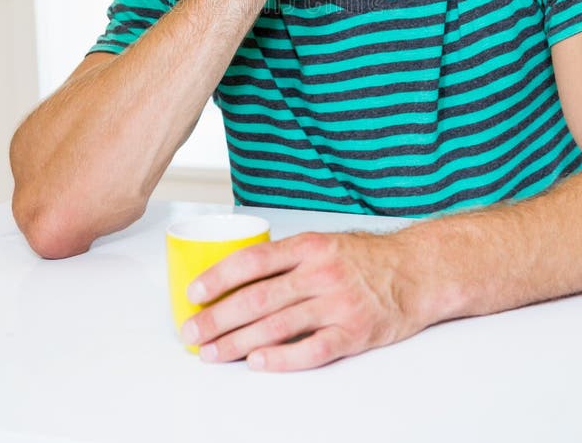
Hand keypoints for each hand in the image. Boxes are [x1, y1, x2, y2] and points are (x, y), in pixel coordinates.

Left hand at [180, 230, 433, 371]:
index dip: (219, 277)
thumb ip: (286, 259)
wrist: (415, 272)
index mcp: (309, 246)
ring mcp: (338, 303)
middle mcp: (321, 272)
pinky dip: (282, 358)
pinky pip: (312, 349)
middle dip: (218, 318)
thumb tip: (235, 278)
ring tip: (212, 353)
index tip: (193, 293)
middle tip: (192, 333)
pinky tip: (258, 363)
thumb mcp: (324, 244)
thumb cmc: (363, 259)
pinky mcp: (354, 332)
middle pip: (258, 298)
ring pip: (277, 326)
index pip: (254, 260)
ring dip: (238, 343)